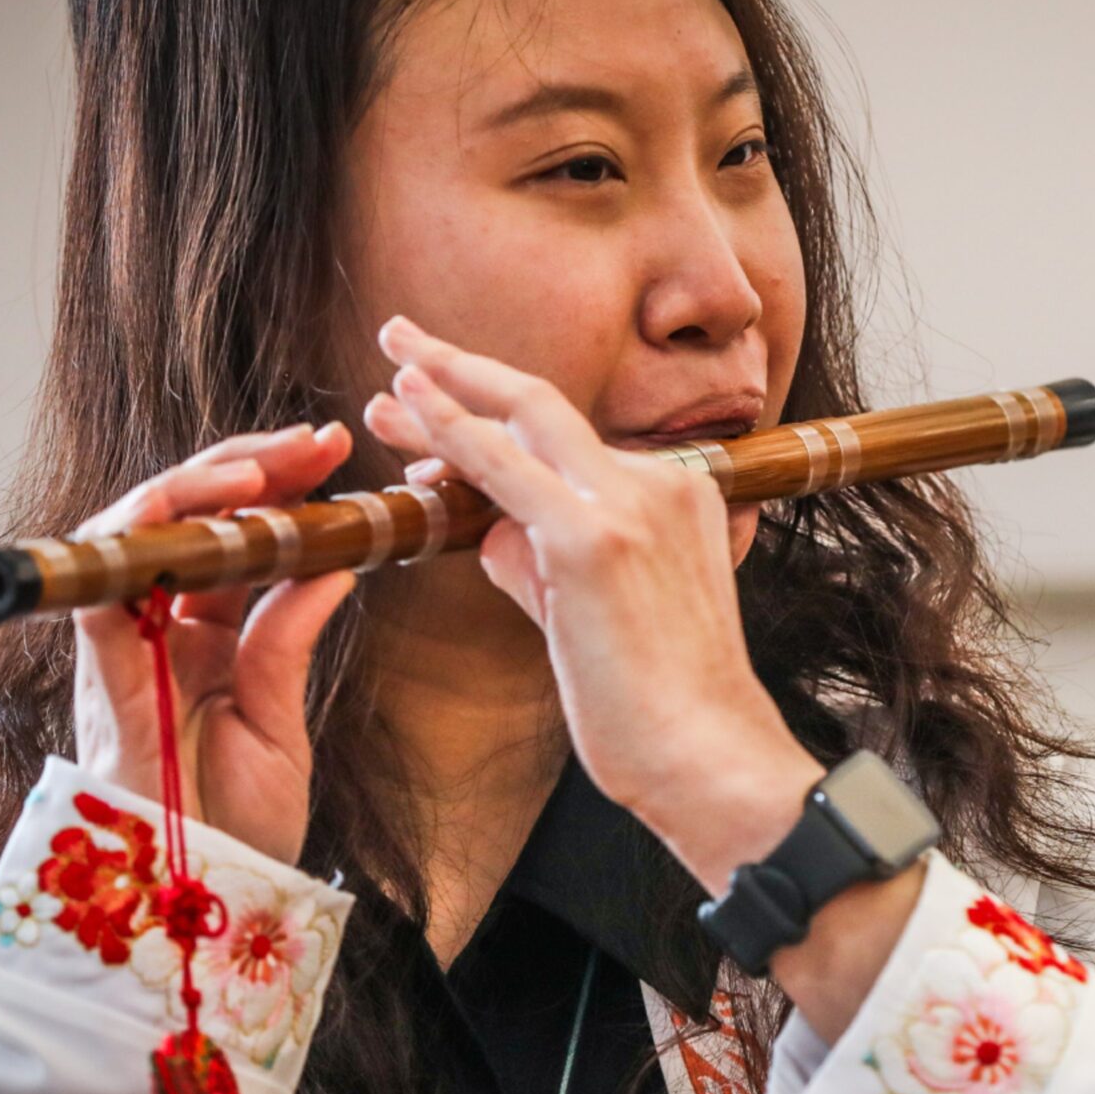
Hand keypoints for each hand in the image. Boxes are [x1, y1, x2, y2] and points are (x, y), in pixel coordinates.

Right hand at [69, 422, 357, 865]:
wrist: (203, 903)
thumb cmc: (237, 827)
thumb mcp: (281, 718)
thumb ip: (291, 635)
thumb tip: (337, 558)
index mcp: (205, 636)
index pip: (234, 536)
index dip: (276, 487)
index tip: (332, 453)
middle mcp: (158, 628)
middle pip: (189, 519)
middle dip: (246, 466)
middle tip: (314, 440)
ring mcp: (124, 645)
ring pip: (138, 532)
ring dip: (196, 486)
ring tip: (262, 465)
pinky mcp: (101, 672)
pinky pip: (101, 586)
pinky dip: (138, 537)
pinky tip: (190, 507)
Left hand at [364, 316, 816, 889]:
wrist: (709, 758)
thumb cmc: (664, 709)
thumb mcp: (601, 616)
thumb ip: (544, 562)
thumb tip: (489, 530)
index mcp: (679, 497)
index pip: (569, 443)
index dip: (494, 415)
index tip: (440, 397)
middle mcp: (661, 485)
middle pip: (545, 409)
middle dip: (464, 367)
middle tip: (400, 335)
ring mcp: (628, 505)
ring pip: (522, 425)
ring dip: (443, 394)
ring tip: (385, 371)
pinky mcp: (590, 539)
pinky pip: (504, 469)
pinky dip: (452, 430)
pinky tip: (409, 404)